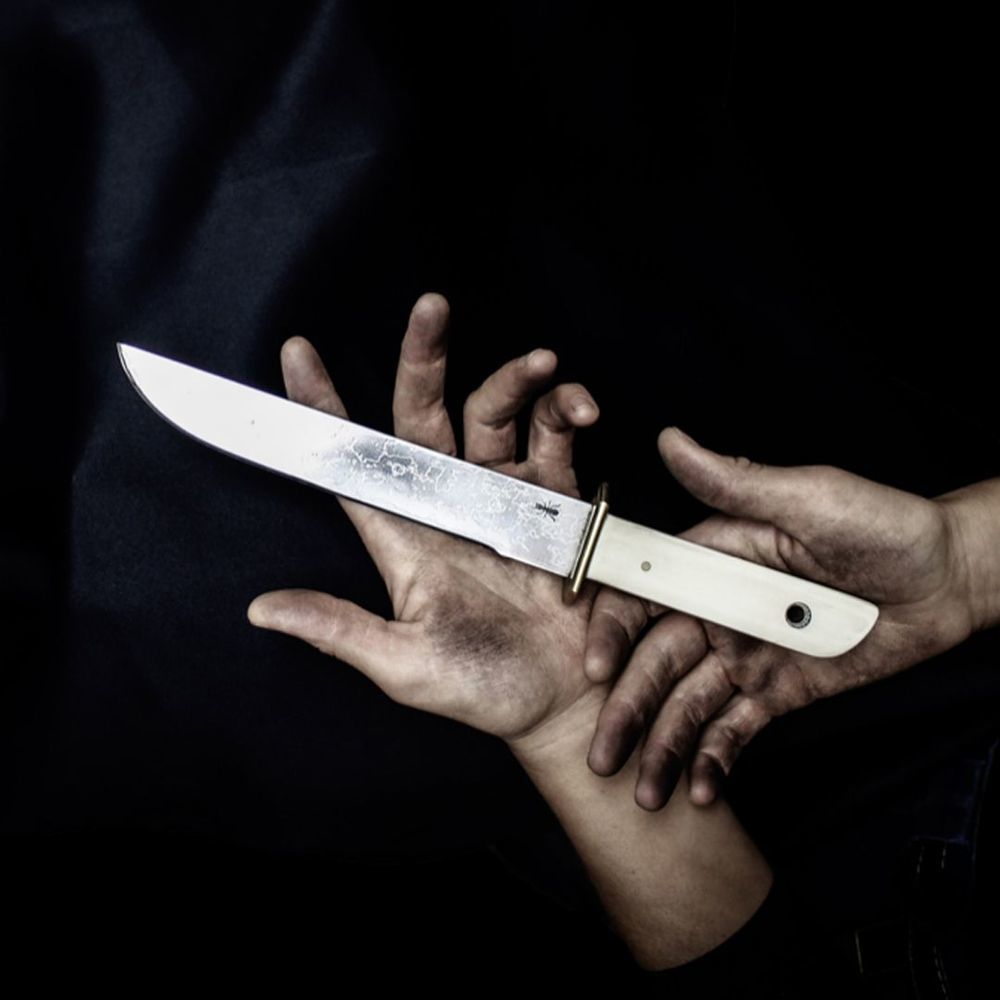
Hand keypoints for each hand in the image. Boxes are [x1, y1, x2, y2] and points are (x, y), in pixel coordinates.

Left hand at [247, 293, 605, 746]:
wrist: (567, 704)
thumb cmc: (484, 690)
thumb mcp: (405, 666)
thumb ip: (340, 631)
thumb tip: (260, 610)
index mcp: (404, 537)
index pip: (353, 463)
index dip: (322, 409)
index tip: (298, 352)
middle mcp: (450, 506)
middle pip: (425, 415)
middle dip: (425, 358)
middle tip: (432, 308)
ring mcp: (503, 501)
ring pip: (496, 417)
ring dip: (515, 382)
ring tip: (545, 367)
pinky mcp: (554, 507)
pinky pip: (556, 445)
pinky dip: (567, 418)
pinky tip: (578, 411)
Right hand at [584, 427, 976, 808]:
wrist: (947, 582)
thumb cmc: (882, 527)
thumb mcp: (808, 500)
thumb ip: (735, 484)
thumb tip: (672, 440)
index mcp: (713, 560)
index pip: (645, 593)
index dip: (613, 630)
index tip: (597, 669)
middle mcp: (718, 610)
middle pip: (656, 661)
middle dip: (626, 708)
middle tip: (602, 754)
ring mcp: (746, 655)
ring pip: (688, 704)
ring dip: (661, 746)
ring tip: (645, 792)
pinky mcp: (778, 692)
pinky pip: (736, 730)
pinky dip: (714, 759)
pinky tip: (698, 790)